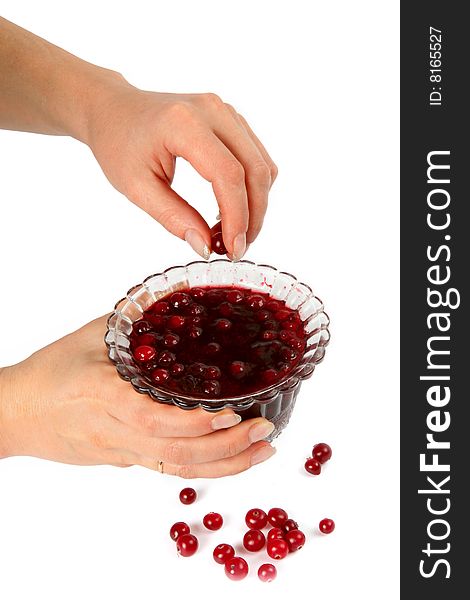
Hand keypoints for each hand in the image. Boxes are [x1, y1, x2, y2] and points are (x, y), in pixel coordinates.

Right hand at [0, 316, 275, 476]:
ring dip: (225, 465)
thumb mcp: (93, 333)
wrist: (16, 413)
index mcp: (102, 395)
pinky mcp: (125, 461)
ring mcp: (121, 452)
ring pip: (176, 469)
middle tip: (265, 431)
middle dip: (226, 449)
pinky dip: (205, 467)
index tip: (229, 416)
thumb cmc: (51, 370)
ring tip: (262, 450)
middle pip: (175, 453)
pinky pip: (168, 469)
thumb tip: (184, 286)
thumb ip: (139, 314)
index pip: (151, 419)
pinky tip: (233, 458)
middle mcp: (115, 431)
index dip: (192, 424)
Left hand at [84, 83, 277, 259]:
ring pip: (262, 165)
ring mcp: (225, 111)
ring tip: (231, 231)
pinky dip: (251, 189)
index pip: (228, 175)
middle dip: (253, 216)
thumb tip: (206, 247)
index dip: (237, 217)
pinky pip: (257, 158)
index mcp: (183, 123)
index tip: (232, 249)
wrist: (114, 109)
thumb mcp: (136, 188)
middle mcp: (212, 111)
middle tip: (237, 248)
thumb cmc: (118, 144)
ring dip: (255, 205)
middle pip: (255, 170)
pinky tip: (230, 208)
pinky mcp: (231, 119)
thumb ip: (173, 217)